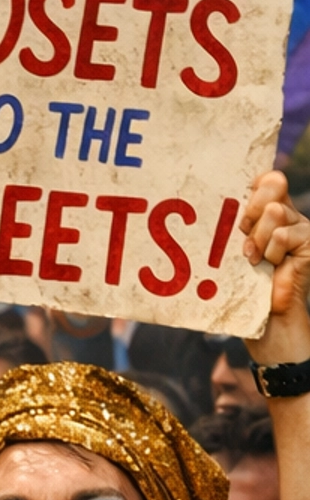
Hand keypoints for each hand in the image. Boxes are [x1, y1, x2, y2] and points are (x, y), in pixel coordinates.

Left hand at [241, 172, 309, 366]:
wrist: (265, 322)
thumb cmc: (243, 289)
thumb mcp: (233, 253)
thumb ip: (231, 229)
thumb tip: (200, 207)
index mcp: (269, 212)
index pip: (266, 178)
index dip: (254, 185)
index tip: (240, 209)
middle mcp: (288, 215)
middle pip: (272, 184)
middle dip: (251, 211)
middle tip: (244, 238)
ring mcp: (300, 227)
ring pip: (274, 211)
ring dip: (258, 240)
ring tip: (256, 260)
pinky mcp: (308, 242)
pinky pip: (282, 234)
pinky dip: (271, 253)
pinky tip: (271, 268)